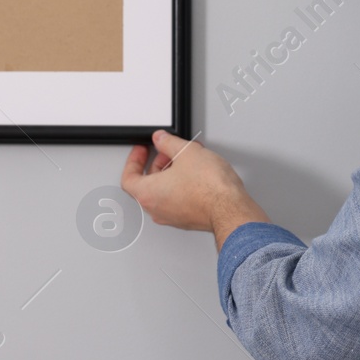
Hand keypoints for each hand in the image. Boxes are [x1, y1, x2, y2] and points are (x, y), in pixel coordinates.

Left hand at [121, 130, 269, 247]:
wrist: (230, 209)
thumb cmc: (209, 188)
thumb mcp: (186, 152)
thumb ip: (168, 143)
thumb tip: (161, 139)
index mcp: (148, 194)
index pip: (129, 177)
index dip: (134, 160)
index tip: (141, 151)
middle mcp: (156, 209)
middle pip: (146, 185)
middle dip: (156, 164)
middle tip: (166, 152)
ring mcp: (172, 217)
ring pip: (162, 193)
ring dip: (170, 175)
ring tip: (186, 160)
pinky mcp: (187, 220)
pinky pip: (176, 201)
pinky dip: (180, 187)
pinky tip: (195, 175)